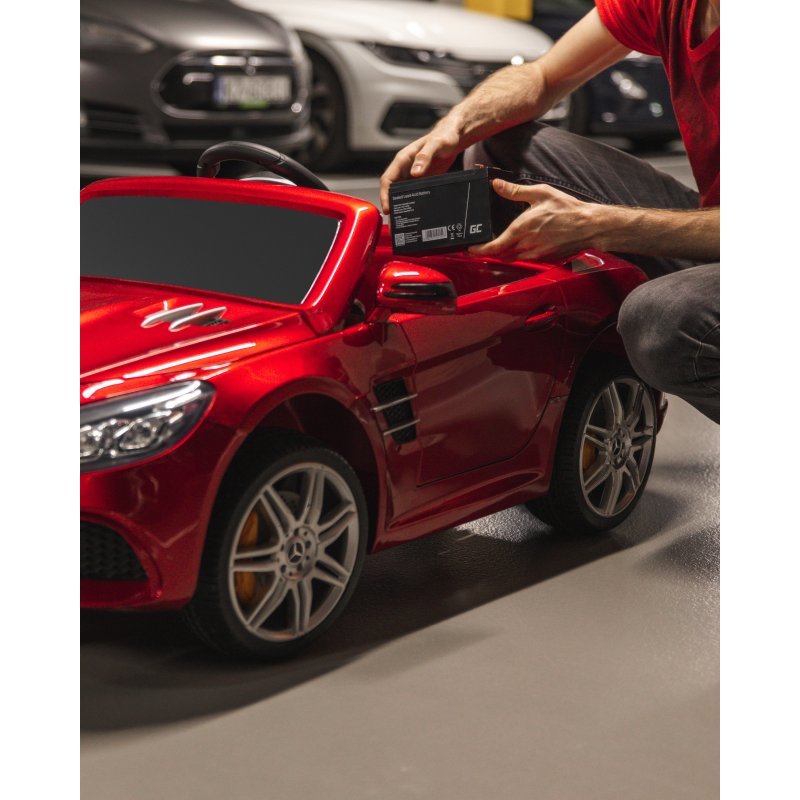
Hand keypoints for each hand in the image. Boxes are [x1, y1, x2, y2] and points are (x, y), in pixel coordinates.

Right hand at [379, 120, 463, 213]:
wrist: (454, 137)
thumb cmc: (443, 136)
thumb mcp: (435, 144)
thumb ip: (424, 157)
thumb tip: (415, 172)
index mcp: (403, 160)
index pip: (387, 180)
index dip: (384, 195)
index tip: (387, 208)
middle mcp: (405, 168)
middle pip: (392, 190)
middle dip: (391, 204)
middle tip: (395, 220)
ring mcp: (413, 175)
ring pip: (402, 193)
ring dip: (402, 206)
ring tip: (403, 221)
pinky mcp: (422, 180)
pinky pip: (414, 194)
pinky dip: (414, 203)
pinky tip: (417, 213)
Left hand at [468, 179, 602, 260]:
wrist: (589, 226)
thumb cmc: (567, 209)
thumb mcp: (539, 193)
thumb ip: (514, 191)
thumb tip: (496, 184)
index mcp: (521, 229)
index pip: (494, 247)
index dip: (479, 251)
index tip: (470, 250)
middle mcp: (526, 245)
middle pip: (499, 255)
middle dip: (488, 252)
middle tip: (479, 247)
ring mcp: (535, 255)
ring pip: (511, 258)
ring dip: (502, 254)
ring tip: (496, 246)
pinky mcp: (543, 259)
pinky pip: (524, 260)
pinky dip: (517, 255)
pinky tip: (518, 246)